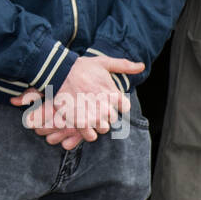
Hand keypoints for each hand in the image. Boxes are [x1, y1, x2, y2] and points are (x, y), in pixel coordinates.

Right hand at [11, 54, 142, 140]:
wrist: (58, 71)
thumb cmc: (81, 67)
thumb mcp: (104, 63)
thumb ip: (124, 65)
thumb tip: (142, 66)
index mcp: (113, 93)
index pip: (124, 108)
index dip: (116, 104)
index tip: (107, 99)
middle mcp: (105, 106)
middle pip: (113, 119)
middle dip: (105, 114)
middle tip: (94, 106)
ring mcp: (92, 116)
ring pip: (103, 128)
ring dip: (97, 123)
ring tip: (88, 114)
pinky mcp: (79, 122)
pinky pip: (90, 136)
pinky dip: (88, 133)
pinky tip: (83, 124)